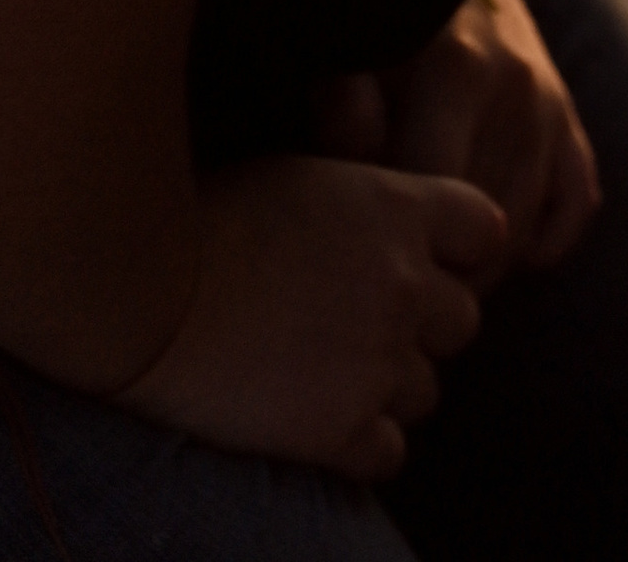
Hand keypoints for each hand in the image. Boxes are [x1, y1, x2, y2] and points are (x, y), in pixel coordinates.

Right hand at [122, 154, 501, 479]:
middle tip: (360, 326)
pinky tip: (315, 424)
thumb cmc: (207, 214)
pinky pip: (388, 453)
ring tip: (325, 374)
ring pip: (427, 391)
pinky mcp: (340, 430)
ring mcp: (378, 360)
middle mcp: (407, 284)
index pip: (486, 231)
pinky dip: (361, 444)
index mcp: (403, 208)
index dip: (455, 251)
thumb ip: (366, 199)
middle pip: (463, 320)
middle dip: (421, 326)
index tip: (417, 262)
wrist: (140, 292)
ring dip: (388, 387)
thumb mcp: (305, 173)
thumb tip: (386, 214)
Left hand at [315, 0, 599, 289]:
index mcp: (459, 72)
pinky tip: (498, 248)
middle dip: (440, 272)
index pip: (439, 201)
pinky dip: (543, 238)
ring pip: (526, 228)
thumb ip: (342, 110)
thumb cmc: (383, 12)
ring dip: (482, 266)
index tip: (364, 274)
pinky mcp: (570, 115)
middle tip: (392, 293)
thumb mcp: (351, 45)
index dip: (401, 250)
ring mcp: (552, 104)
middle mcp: (520, 90)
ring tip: (428, 278)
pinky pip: (575, 204)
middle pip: (487, 229)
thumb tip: (358, 173)